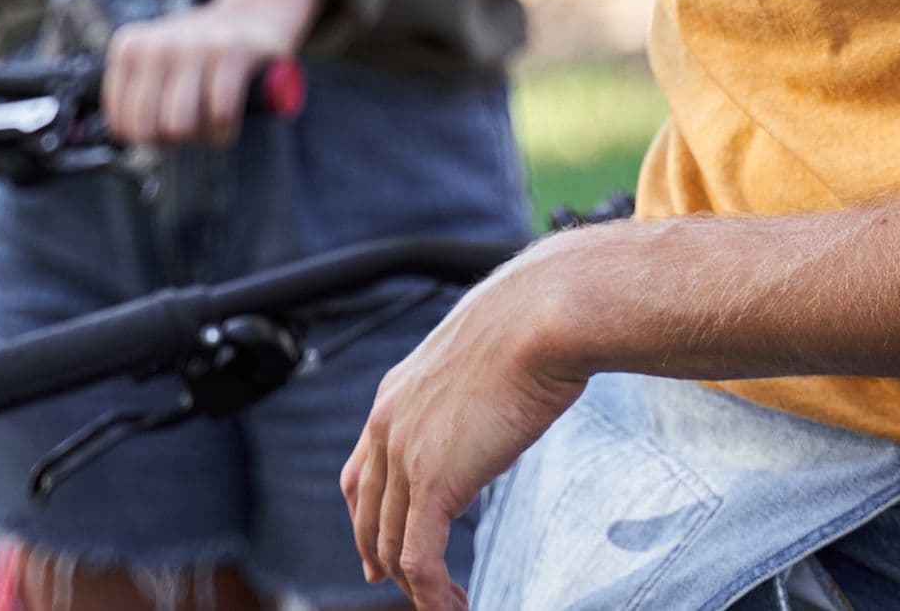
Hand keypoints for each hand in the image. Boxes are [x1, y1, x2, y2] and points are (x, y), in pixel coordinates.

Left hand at [102, 0, 320, 146]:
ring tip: (207, 124)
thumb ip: (134, 95)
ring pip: (180, 126)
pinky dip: (225, 129)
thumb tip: (127, 140)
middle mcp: (158, 45)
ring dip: (198, 137)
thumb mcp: (156, 60)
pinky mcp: (232, 52)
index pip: (120, 122)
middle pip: (148, 129)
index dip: (143, 139)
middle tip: (185, 130)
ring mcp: (195, 46)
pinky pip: (219, 115)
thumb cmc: (200, 49)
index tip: (159, 133)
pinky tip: (227, 120)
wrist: (254, 12)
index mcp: (130, 48)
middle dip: (169, 142)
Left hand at [341, 246, 589, 608]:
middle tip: (410, 591)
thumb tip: (489, 417)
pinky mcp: (434, 481)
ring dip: (417, 587)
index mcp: (394, 394)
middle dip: (382, 560)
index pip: (358, 473)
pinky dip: (433, 595)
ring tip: (448, 604)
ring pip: (391, 545)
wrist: (541, 316)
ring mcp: (405, 453)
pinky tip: (454, 606)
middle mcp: (387, 423)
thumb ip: (465, 396)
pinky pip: (420, 558)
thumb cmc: (528, 326)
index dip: (364, 520)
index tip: (376, 553)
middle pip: (368, 516)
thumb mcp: (477, 360)